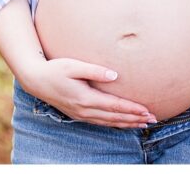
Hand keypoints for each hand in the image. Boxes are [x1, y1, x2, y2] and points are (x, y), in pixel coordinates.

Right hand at [21, 57, 156, 127]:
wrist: (36, 80)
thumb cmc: (56, 69)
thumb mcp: (74, 66)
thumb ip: (95, 71)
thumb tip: (115, 75)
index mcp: (85, 98)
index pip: (114, 106)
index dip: (132, 109)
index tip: (146, 110)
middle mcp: (84, 110)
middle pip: (114, 117)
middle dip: (134, 119)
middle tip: (153, 119)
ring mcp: (81, 114)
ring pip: (108, 122)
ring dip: (127, 123)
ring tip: (143, 124)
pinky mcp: (78, 114)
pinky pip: (100, 122)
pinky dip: (114, 124)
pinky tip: (123, 123)